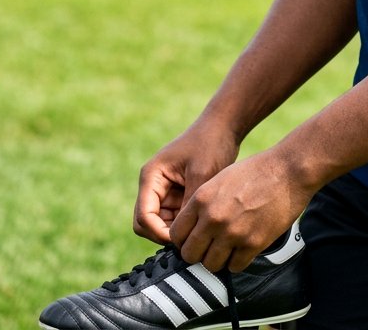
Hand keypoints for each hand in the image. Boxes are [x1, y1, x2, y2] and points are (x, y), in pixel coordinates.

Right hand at [133, 119, 240, 245]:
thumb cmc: (211, 143)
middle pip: (147, 224)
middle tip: (190, 239)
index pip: (144, 217)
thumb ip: (190, 204)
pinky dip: (185, 225)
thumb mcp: (202, 174)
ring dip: (176, 231)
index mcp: (151, 177)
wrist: (223, 127)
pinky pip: (174, 219)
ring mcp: (164, 191)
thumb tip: (183, 235)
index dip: (158, 233)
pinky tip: (203, 224)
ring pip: (161, 225)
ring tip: (199, 231)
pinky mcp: (177, 195)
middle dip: (165, 235)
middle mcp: (153, 186)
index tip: (182, 239)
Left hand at [168, 147, 312, 272]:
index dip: (183, 240)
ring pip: (211, 265)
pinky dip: (237, 261)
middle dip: (198, 253)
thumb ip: (202, 203)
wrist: (288, 170)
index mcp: (202, 199)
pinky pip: (235, 267)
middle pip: (190, 254)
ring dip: (217, 259)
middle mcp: (213, 218)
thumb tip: (191, 226)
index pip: (176, 234)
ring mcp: (233, 233)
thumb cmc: (255, 171)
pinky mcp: (253, 243)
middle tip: (209, 247)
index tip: (193, 238)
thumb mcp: (220, 178)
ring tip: (227, 248)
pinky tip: (243, 248)